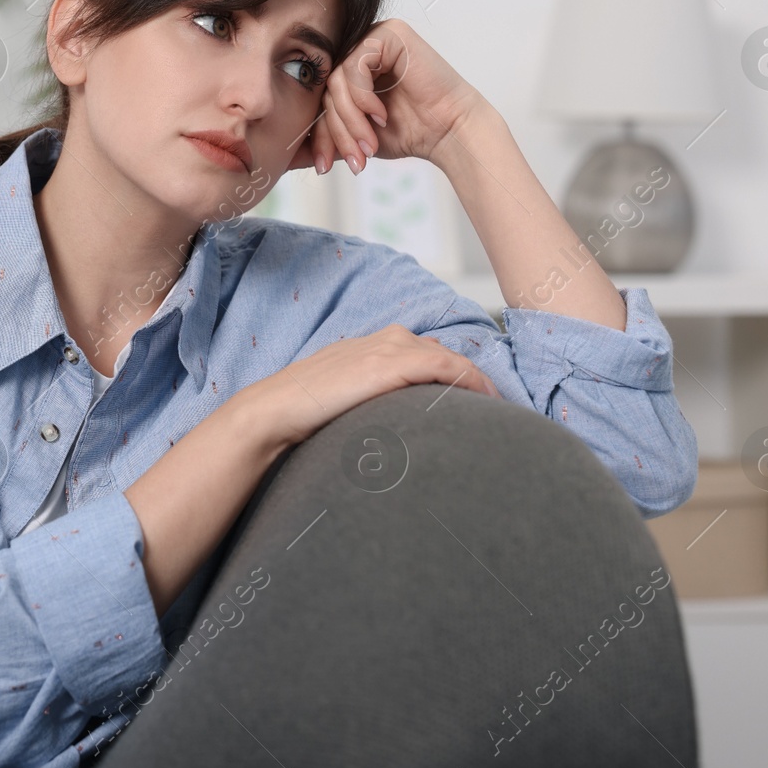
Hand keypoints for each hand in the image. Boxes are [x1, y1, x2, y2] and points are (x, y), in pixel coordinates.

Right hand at [233, 323, 501, 450]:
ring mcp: (388, 348)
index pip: (423, 353)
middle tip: (488, 407)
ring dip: (472, 380)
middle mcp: (384, 339)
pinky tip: (485, 399)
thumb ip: (366, 402)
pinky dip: (469, 379)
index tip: (470, 400)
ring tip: (492, 407)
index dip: (450, 374)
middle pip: (440, 353)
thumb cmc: (301, 414)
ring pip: (448, 358)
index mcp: (370, 346)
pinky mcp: (391, 364)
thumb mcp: (340, 401)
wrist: (275, 410)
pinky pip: (445, 367)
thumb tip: (386, 428)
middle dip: (465, 377)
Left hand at [286, 19, 487, 175]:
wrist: (449, 132)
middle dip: (336, 132)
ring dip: (350, 121)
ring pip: (336, 81)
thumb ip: (325, 138)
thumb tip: (284, 160)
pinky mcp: (388, 34)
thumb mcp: (355, 137)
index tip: (324, 167)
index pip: (319, 98)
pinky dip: (363, 97)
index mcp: (350, 67)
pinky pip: (355, 65)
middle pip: (325, 90)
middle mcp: (360, 47)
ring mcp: (374, 36)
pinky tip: (381, 116)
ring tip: (368, 145)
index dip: (319, 135)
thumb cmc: (409, 132)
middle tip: (353, 160)